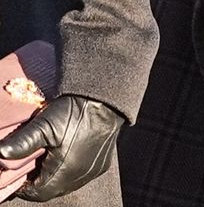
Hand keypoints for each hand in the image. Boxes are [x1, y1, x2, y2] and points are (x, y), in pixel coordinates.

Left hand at [0, 95, 123, 200]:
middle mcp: (79, 177)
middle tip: (31, 163)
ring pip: (66, 184)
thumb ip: (23, 141)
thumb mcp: (46, 123)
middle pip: (52, 189)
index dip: (24, 186)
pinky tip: (66, 152)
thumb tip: (1, 153)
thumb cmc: (76, 110)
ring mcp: (92, 172)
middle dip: (39, 180)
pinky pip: (80, 175)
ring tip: (48, 156)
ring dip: (55, 175)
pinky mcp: (101, 165)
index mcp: (63, 171)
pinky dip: (70, 169)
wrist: (107, 98)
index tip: (18, 174)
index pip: (37, 193)